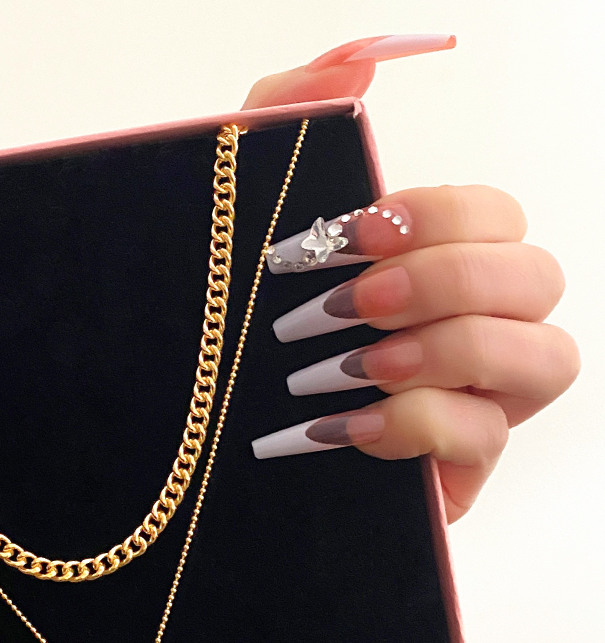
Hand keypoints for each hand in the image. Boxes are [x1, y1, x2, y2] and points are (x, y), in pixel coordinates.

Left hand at [243, 36, 578, 522]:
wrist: (208, 442)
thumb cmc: (238, 328)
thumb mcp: (240, 217)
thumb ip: (285, 120)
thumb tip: (355, 64)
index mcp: (437, 264)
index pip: (495, 216)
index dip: (438, 218)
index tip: (352, 234)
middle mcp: (477, 324)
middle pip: (537, 278)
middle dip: (444, 283)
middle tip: (353, 303)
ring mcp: (478, 396)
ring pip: (546, 358)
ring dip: (444, 353)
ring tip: (351, 367)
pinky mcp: (457, 465)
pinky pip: (485, 439)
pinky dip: (415, 424)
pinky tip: (340, 427)